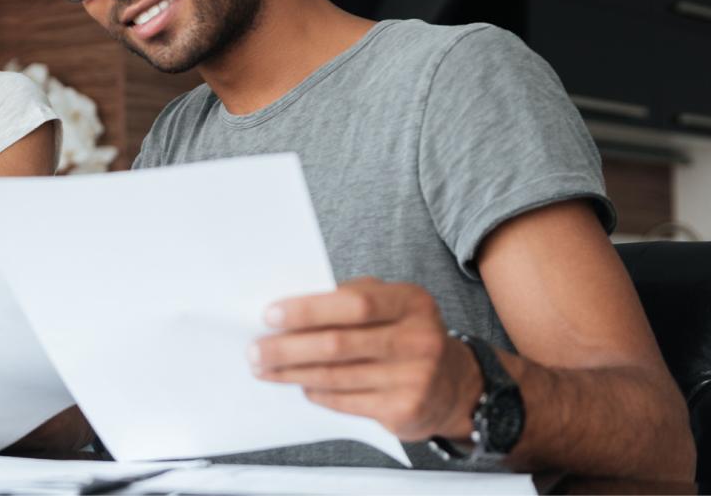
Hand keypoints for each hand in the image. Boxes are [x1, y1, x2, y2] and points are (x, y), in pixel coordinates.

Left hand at [249, 277, 482, 441]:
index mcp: (412, 302)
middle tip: (255, 350)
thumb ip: (349, 300)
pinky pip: (345, 401)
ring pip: (335, 376)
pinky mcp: (404, 410)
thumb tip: (289, 310)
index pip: (355, 303)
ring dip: (292, 373)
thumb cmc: (405, 335)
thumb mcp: (391, 305)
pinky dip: (316, 392)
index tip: (270, 315)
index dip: (308, 310)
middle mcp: (419, 339)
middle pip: (338, 343)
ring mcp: (414, 378)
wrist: (455, 385)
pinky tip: (300, 385)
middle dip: (287, 348)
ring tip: (264, 368)